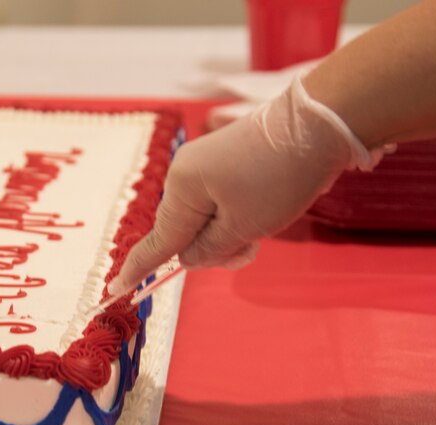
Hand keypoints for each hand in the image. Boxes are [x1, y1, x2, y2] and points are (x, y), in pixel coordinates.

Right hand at [108, 76, 385, 295]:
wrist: (319, 124)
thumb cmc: (278, 179)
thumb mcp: (243, 227)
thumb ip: (207, 251)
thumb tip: (187, 256)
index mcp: (180, 189)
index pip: (156, 241)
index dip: (137, 270)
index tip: (115, 290)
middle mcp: (184, 175)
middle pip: (185, 233)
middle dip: (214, 249)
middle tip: (251, 248)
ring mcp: (204, 167)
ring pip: (206, 221)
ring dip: (230, 235)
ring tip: (264, 229)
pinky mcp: (225, 164)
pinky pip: (219, 204)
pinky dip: (237, 218)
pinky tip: (264, 212)